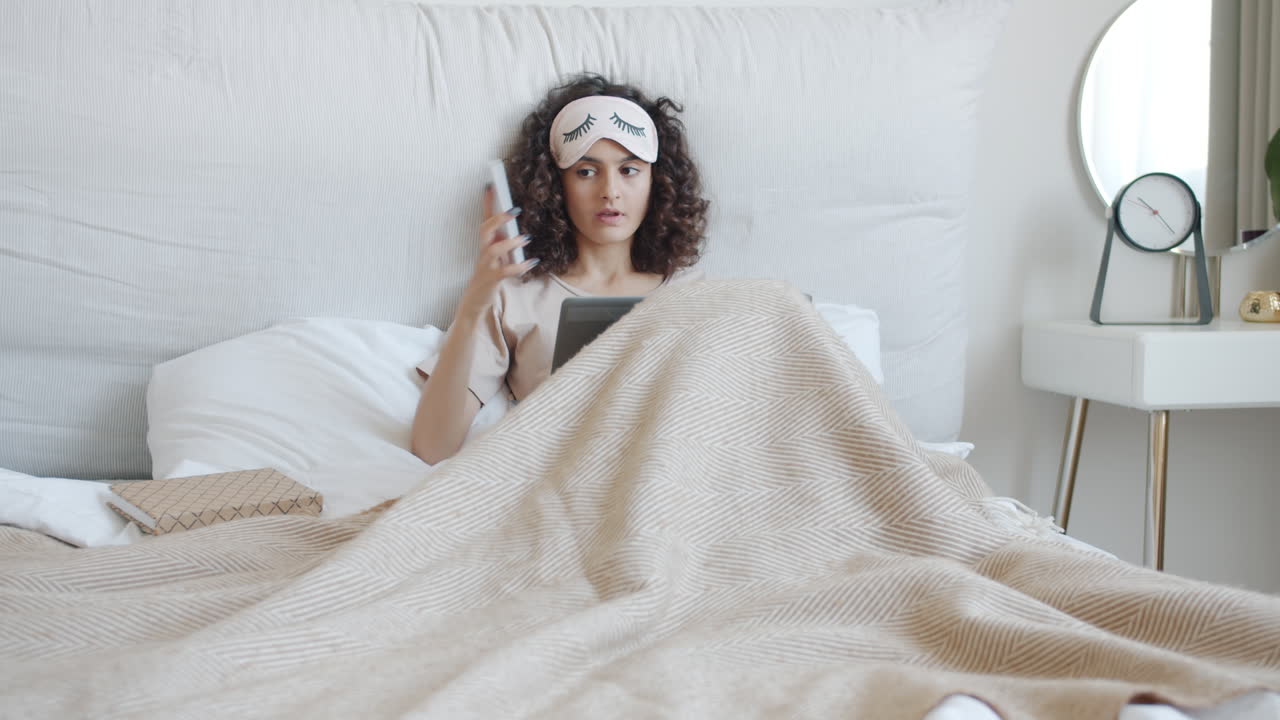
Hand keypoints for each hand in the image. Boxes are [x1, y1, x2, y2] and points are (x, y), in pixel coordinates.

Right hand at [455, 185, 538, 322]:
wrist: (476, 298)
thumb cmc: (490, 272)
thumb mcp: (497, 254)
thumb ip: (504, 240)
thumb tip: (520, 226)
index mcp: (486, 242)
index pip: (485, 218)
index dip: (488, 202)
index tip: (491, 185)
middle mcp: (484, 250)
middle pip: (485, 229)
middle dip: (498, 218)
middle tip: (515, 210)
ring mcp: (486, 265)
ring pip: (493, 250)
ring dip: (509, 243)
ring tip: (525, 238)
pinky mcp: (491, 279)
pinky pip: (505, 272)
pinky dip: (519, 267)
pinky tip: (532, 262)